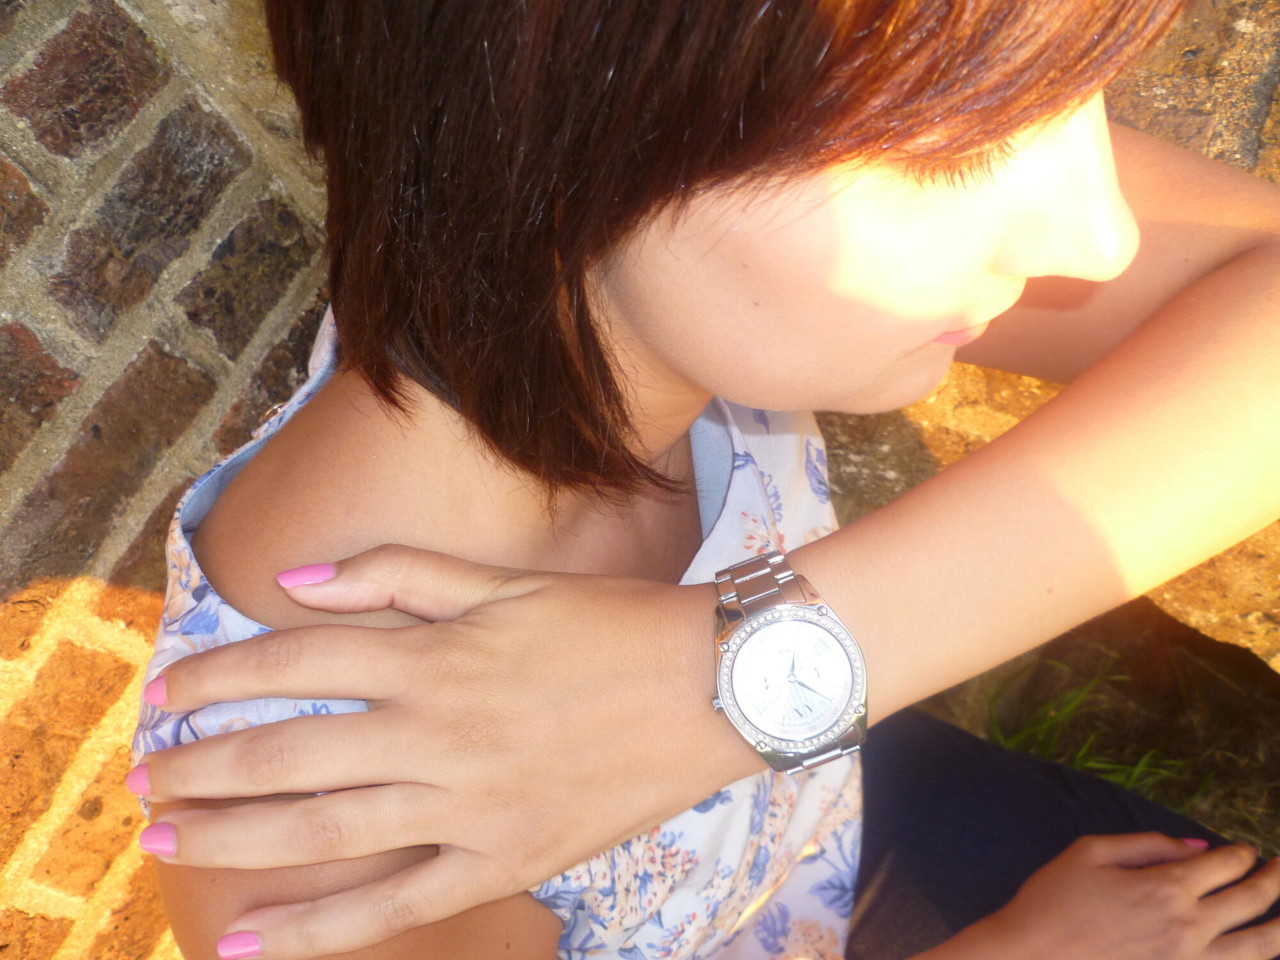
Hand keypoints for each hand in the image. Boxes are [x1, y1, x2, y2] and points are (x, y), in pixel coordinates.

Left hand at [131, 545, 761, 957]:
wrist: (713, 686)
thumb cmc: (609, 625)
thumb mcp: (505, 582)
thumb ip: (397, 576)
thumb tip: (295, 578)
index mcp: (434, 656)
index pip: (292, 663)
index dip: (217, 676)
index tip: (168, 690)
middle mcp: (436, 733)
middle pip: (287, 755)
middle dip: (202, 765)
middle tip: (144, 778)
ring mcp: (467, 805)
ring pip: (323, 831)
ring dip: (234, 838)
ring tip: (167, 841)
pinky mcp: (502, 860)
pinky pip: (396, 905)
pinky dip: (319, 931)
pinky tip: (250, 944)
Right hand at [945, 834, 1279, 959]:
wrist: (1030, 957)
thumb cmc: (1053, 898)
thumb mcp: (1090, 852)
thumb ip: (1147, 843)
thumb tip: (1196, 846)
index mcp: (1165, 886)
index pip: (1224, 864)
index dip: (1241, 853)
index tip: (1247, 849)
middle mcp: (1188, 926)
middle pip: (1252, 901)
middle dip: (1273, 879)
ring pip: (1259, 947)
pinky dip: (1254, 957)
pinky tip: (1258, 947)